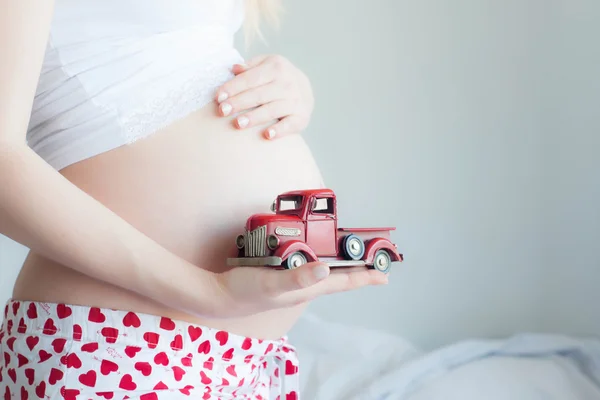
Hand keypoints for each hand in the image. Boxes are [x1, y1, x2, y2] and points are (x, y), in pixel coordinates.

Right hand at [213, 262, 387, 317]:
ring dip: (342, 263)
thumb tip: (326, 269)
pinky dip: (320, 256)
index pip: (344, 282)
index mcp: (308, 287)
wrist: (221, 296)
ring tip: (355, 255)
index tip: (386, 274)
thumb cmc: (246, 291)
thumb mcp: (272, 284)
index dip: (366, 277)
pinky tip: (316, 249)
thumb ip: (298, 278)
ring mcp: (294, 279)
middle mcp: (305, 284)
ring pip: (326, 270)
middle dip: (359, 269)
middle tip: (376, 260)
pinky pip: (309, 264)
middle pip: (339, 276)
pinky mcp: (282, 272)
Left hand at [215, 55, 313, 139]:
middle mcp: (288, 82)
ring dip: (255, 117)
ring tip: (238, 124)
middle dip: (239, 103)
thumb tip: (234, 68)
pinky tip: (267, 135)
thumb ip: (250, 67)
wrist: (305, 89)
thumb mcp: (266, 65)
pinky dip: (280, 130)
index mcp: (276, 66)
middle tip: (222, 111)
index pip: (250, 78)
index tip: (218, 98)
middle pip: (259, 94)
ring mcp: (296, 100)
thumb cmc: (276, 78)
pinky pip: (290, 124)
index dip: (233, 87)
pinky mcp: (302, 117)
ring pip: (272, 109)